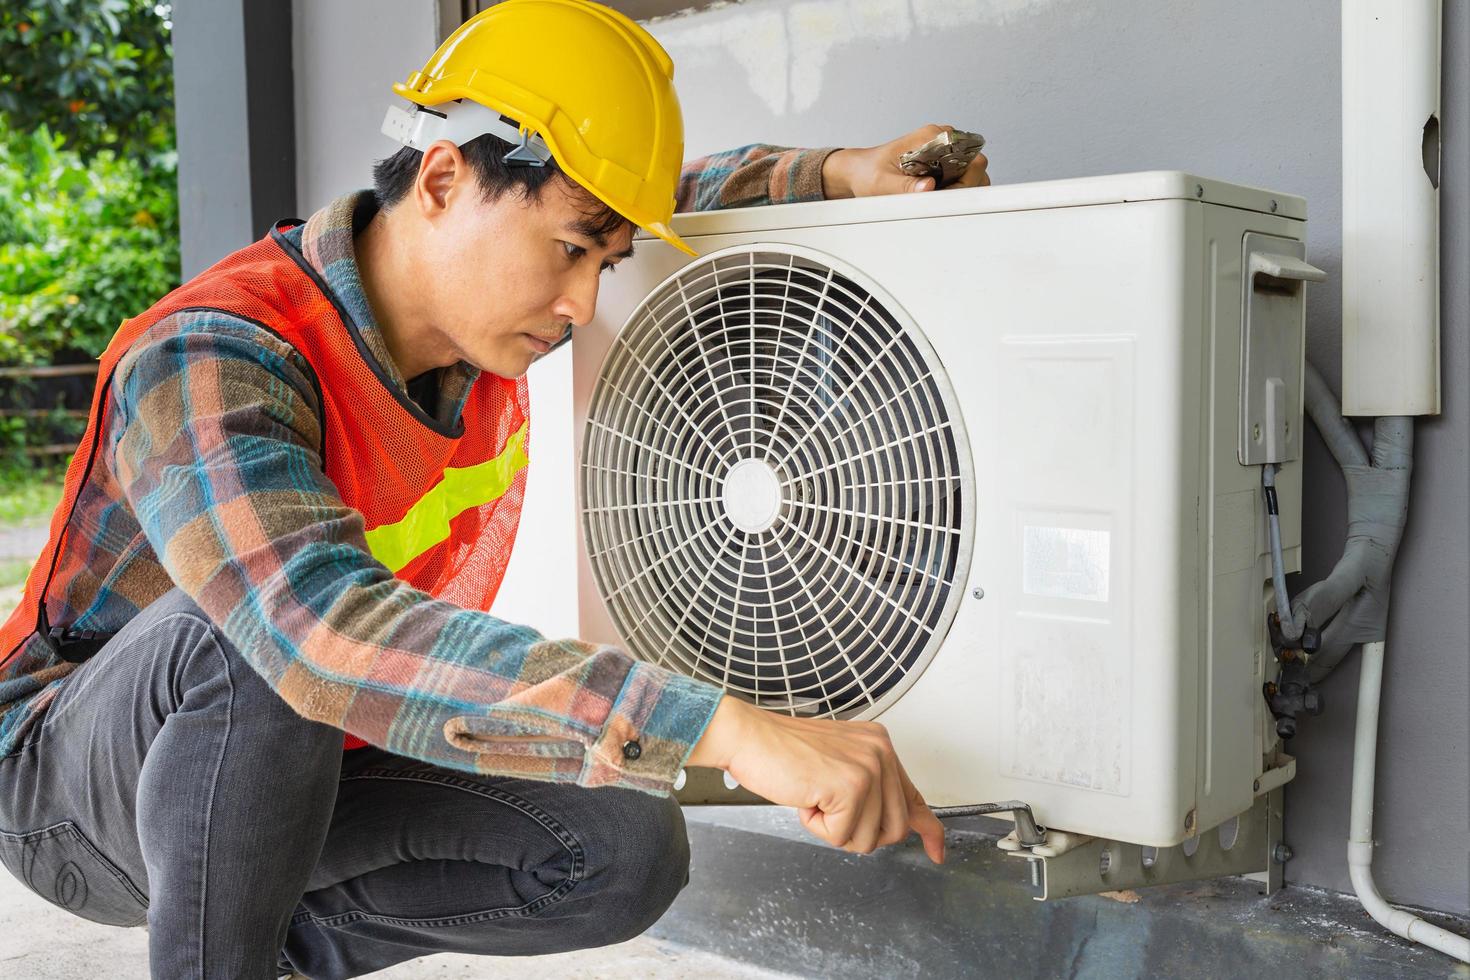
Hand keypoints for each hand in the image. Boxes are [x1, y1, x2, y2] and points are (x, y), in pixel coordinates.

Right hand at [687, 696, 945, 863]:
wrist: (749, 737)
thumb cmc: (781, 752)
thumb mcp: (837, 765)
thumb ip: (870, 789)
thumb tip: (900, 825)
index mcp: (880, 746)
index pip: (915, 797)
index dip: (930, 830)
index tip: (938, 851)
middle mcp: (881, 753)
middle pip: (893, 829)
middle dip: (858, 831)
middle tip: (828, 808)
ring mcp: (868, 768)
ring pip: (869, 838)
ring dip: (834, 829)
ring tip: (813, 797)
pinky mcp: (850, 786)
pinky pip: (841, 836)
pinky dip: (817, 827)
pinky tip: (805, 798)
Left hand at [822, 124, 989, 197]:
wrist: (858, 171)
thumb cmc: (868, 172)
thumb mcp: (882, 183)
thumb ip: (905, 187)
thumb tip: (928, 187)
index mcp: (930, 136)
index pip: (969, 153)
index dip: (966, 177)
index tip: (949, 194)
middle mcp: (941, 140)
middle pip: (976, 164)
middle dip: (965, 187)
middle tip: (942, 200)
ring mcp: (944, 152)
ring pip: (972, 173)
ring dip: (962, 190)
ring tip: (938, 200)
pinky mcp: (942, 164)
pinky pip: (962, 179)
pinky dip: (955, 192)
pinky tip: (937, 198)